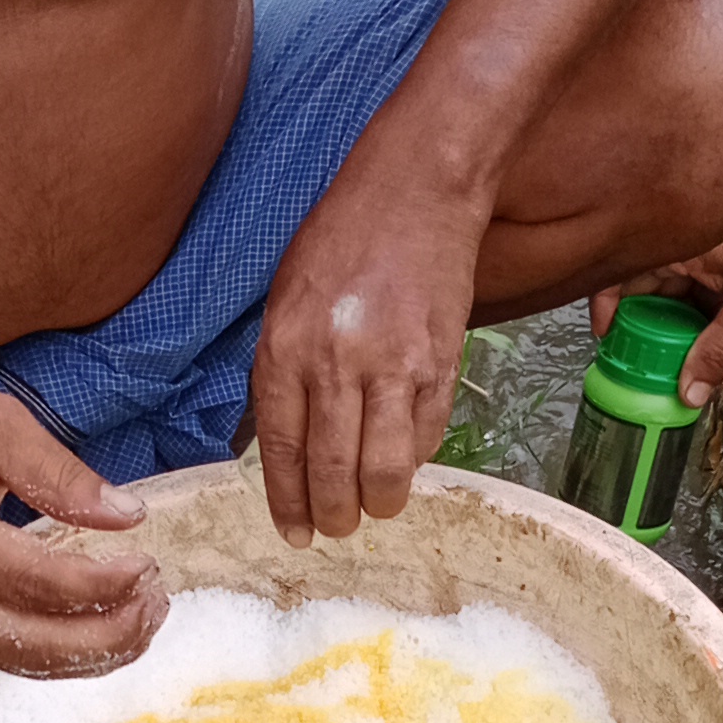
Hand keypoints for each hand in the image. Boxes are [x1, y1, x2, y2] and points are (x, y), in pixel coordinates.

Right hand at [0, 388, 166, 674]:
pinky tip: (102, 633)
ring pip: (26, 663)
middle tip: (158, 603)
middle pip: (38, 642)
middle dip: (110, 633)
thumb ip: (59, 471)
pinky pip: (8, 658)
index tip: (148, 565)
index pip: (44, 584)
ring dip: (94, 654)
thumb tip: (127, 516)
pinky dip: (61, 656)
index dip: (105, 585)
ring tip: (144, 621)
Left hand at [251, 169, 483, 541]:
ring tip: (375, 505)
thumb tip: (286, 441)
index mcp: (286, 348)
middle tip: (337, 528)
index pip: (282, 449)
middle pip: (333, 472)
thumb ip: (283, 369)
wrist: (415, 190)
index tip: (295, 531)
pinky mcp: (441, 363)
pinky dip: (415, 459)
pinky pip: (428, 437)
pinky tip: (405, 458)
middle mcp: (336, 364)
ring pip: (385, 470)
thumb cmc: (342, 238)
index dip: (289, 501)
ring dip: (380, 503)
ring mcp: (394, 367)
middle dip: (334, 516)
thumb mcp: (286, 299)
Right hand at [590, 158, 722, 403]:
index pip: (616, 275)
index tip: (610, 342)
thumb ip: (719, 351)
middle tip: (647, 362)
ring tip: (679, 354)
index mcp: (677, 242)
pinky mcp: (722, 244)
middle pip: (641, 283)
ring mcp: (701, 239)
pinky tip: (708, 332)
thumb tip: (689, 390)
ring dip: (672, 318)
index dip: (605, 310)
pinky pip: (694, 278)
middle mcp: (682, 235)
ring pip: (671, 284)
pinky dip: (695, 305)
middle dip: (643, 325)